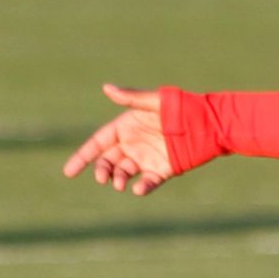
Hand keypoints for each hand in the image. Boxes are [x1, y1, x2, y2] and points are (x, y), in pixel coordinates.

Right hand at [62, 84, 181, 196]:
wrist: (209, 123)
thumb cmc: (181, 107)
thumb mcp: (154, 101)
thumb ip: (131, 99)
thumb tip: (106, 88)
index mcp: (126, 126)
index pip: (98, 142)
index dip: (82, 157)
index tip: (69, 172)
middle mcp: (133, 144)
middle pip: (108, 160)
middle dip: (101, 170)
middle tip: (102, 178)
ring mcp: (146, 158)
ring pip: (124, 173)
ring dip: (118, 179)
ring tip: (119, 184)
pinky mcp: (162, 170)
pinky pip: (148, 182)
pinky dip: (143, 187)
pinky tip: (139, 189)